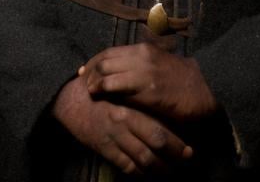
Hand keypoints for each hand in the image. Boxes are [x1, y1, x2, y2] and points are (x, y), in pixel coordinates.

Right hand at [51, 75, 192, 175]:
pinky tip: (148, 175)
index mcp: (130, 106)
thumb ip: (140, 95)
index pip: (158, 127)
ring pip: (143, 159)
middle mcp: (124, 123)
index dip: (176, 142)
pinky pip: (126, 167)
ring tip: (170, 171)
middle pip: (155, 144)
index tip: (189, 148)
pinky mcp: (104, 149)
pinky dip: (140, 174)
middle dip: (174, 155)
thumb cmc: (99, 90)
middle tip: (186, 159)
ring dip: (160, 169)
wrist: (70, 100)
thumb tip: (165, 107)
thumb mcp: (121, 87)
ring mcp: (113, 138)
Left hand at [79, 43, 217, 122]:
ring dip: (94, 83)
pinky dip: (105, 92)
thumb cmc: (183, 78)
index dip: (93, 62)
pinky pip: (117, 88)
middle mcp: (140, 56)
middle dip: (90, 73)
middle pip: (104, 60)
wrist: (206, 86)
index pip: (109, 52)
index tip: (84, 72)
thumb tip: (120, 70)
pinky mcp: (147, 89)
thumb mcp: (159, 63)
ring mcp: (143, 72)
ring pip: (106, 72)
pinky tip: (102, 99)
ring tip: (90, 93)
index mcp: (143, 49)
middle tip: (85, 85)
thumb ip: (141, 64)